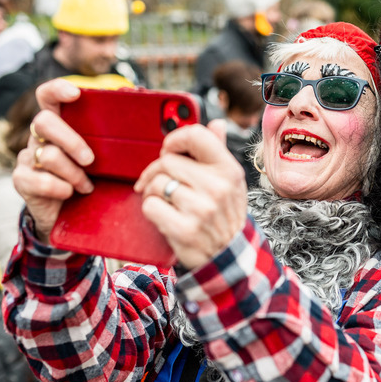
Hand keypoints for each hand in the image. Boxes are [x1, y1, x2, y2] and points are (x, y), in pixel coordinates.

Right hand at [12, 79, 95, 241]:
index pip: (47, 96)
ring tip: (86, 186)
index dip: (57, 89)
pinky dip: (60, 188)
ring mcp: (28, 157)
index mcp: (57, 124)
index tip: (75, 94)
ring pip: (49, 155)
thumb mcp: (100, 156)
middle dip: (72, 141)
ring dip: (74, 174)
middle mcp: (38, 137)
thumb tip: (139, 105)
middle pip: (44, 122)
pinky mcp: (22, 179)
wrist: (66, 214)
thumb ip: (109, 135)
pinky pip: (39, 180)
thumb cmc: (88, 178)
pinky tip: (69, 193)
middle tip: (90, 160)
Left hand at [135, 120, 247, 268]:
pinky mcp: (184, 230)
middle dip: (156, 171)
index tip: (168, 150)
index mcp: (229, 170)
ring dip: (152, 192)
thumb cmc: (223, 215)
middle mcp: (218, 187)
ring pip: (156, 183)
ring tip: (163, 201)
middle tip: (159, 183)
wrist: (227, 257)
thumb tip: (216, 124)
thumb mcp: (230, 183)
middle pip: (167, 161)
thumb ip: (218, 152)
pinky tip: (162, 215)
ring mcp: (201, 209)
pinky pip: (150, 206)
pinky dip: (150, 210)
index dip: (174, 139)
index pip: (196, 135)